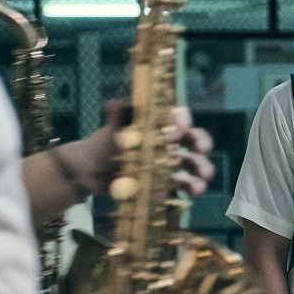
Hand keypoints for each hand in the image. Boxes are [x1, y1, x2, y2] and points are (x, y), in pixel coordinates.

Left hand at [66, 101, 215, 196]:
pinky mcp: (166, 181)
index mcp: (157, 125)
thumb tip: (114, 102)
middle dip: (202, 142)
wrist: (89, 173)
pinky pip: (185, 183)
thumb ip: (116, 118)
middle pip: (193, 138)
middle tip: (203, 150)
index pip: (177, 117)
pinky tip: (194, 190)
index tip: (177, 132)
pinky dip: (192, 186)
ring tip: (203, 179)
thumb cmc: (101, 145)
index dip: (182, 122)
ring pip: (193, 162)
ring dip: (203, 168)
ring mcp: (169, 162)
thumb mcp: (110, 132)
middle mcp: (168, 141)